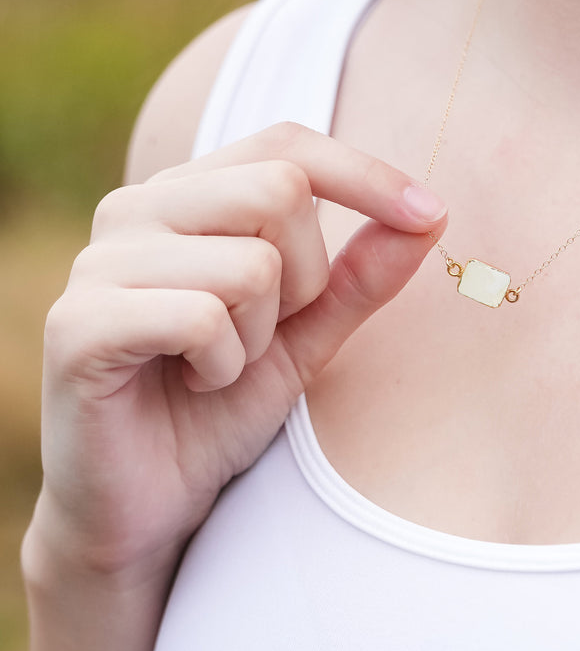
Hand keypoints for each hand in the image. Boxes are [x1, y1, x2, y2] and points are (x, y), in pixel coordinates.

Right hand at [29, 122, 446, 580]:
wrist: (149, 506)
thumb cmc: (221, 407)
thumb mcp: (308, 335)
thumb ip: (360, 276)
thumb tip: (430, 216)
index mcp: (188, 196)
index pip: (288, 144)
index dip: (365, 174)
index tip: (430, 214)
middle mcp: (137, 209)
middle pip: (279, 190)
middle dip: (307, 278)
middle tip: (267, 333)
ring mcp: (100, 262)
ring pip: (251, 263)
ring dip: (261, 335)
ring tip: (218, 365)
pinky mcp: (78, 325)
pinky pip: (202, 317)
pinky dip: (222, 366)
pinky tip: (192, 385)